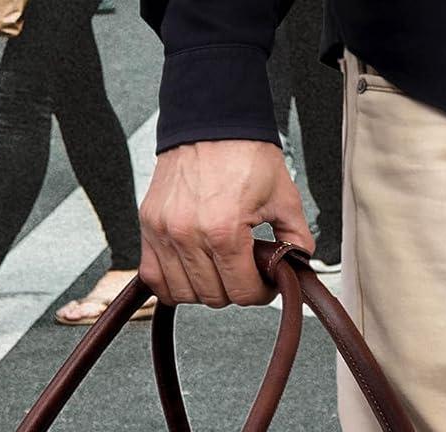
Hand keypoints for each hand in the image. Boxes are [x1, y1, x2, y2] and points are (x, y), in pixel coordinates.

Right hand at [139, 139, 313, 306]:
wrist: (210, 119)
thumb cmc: (245, 153)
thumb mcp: (284, 198)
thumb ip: (296, 240)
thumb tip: (297, 267)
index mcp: (224, 230)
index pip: (243, 293)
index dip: (261, 293)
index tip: (264, 282)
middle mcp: (189, 234)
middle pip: (214, 297)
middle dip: (235, 289)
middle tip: (244, 270)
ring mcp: (164, 230)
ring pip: (184, 293)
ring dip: (205, 288)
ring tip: (219, 268)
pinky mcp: (148, 225)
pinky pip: (154, 276)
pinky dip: (173, 283)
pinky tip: (191, 271)